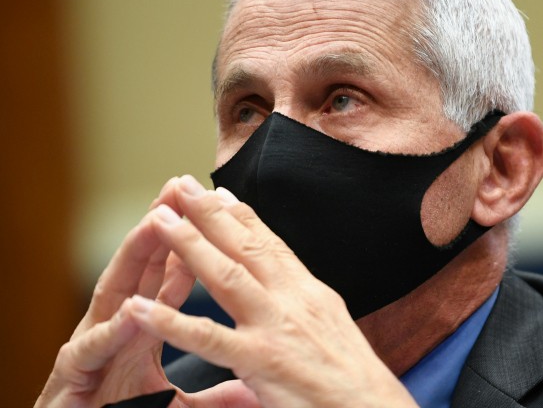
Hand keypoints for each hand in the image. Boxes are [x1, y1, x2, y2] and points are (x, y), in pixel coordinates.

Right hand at [35, 179, 196, 407]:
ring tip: (157, 221)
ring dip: (134, 256)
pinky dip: (113, 329)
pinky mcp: (74, 377)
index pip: (170, 278)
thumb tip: (249, 384)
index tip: (213, 212)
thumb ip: (211, 391)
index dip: (192, 245)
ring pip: (114, 292)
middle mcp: (117, 328)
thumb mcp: (173, 402)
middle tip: (183, 189)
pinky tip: (133, 308)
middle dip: (163, 227)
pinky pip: (93, 349)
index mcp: (141, 331)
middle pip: (142, 269)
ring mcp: (93, 348)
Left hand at [128, 175, 417, 407]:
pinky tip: (140, 307)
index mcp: (306, 290)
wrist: (372, 406)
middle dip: (210, 213)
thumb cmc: (351, 371)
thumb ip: (301, 296)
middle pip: (244, 246)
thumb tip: (285, 275)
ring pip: (225, 275)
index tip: (217, 192)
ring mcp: (274, 326)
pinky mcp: (259, 360)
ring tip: (160, 219)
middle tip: (181, 186)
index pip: (270, 243)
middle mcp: (291, 298)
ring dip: (188, 244)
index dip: (241, 215)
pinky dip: (170, 321)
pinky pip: (207, 338)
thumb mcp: (329, 320)